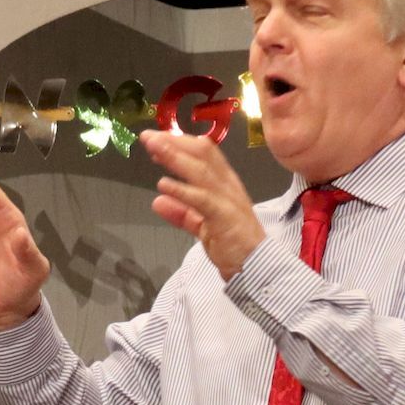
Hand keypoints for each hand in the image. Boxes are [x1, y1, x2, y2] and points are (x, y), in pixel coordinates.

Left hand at [139, 129, 265, 278]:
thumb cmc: (233, 244)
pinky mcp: (224, 216)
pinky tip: (164, 184)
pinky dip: (182, 190)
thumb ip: (181, 212)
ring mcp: (227, 198)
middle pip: (201, 154)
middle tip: (148, 137)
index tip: (157, 141)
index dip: (179, 143)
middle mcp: (227, 184)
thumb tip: (158, 201)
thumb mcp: (201, 225)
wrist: (256, 266)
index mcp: (224, 183)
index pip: (203, 153)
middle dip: (173, 142)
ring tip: (153, 149)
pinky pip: (202, 199)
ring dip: (174, 157)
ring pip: (200, 171)